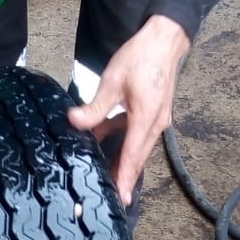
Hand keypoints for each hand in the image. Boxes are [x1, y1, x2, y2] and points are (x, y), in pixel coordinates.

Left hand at [67, 15, 190, 206]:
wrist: (164, 41)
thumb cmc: (141, 58)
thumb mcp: (113, 81)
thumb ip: (95, 107)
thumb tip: (74, 122)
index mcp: (146, 118)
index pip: (132, 155)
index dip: (125, 178)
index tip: (122, 198)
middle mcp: (155, 124)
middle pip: (137, 157)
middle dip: (125, 178)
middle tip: (113, 199)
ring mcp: (156, 120)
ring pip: (137, 148)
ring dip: (123, 163)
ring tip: (107, 179)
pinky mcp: (153, 114)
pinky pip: (137, 136)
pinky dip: (123, 144)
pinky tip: (103, 143)